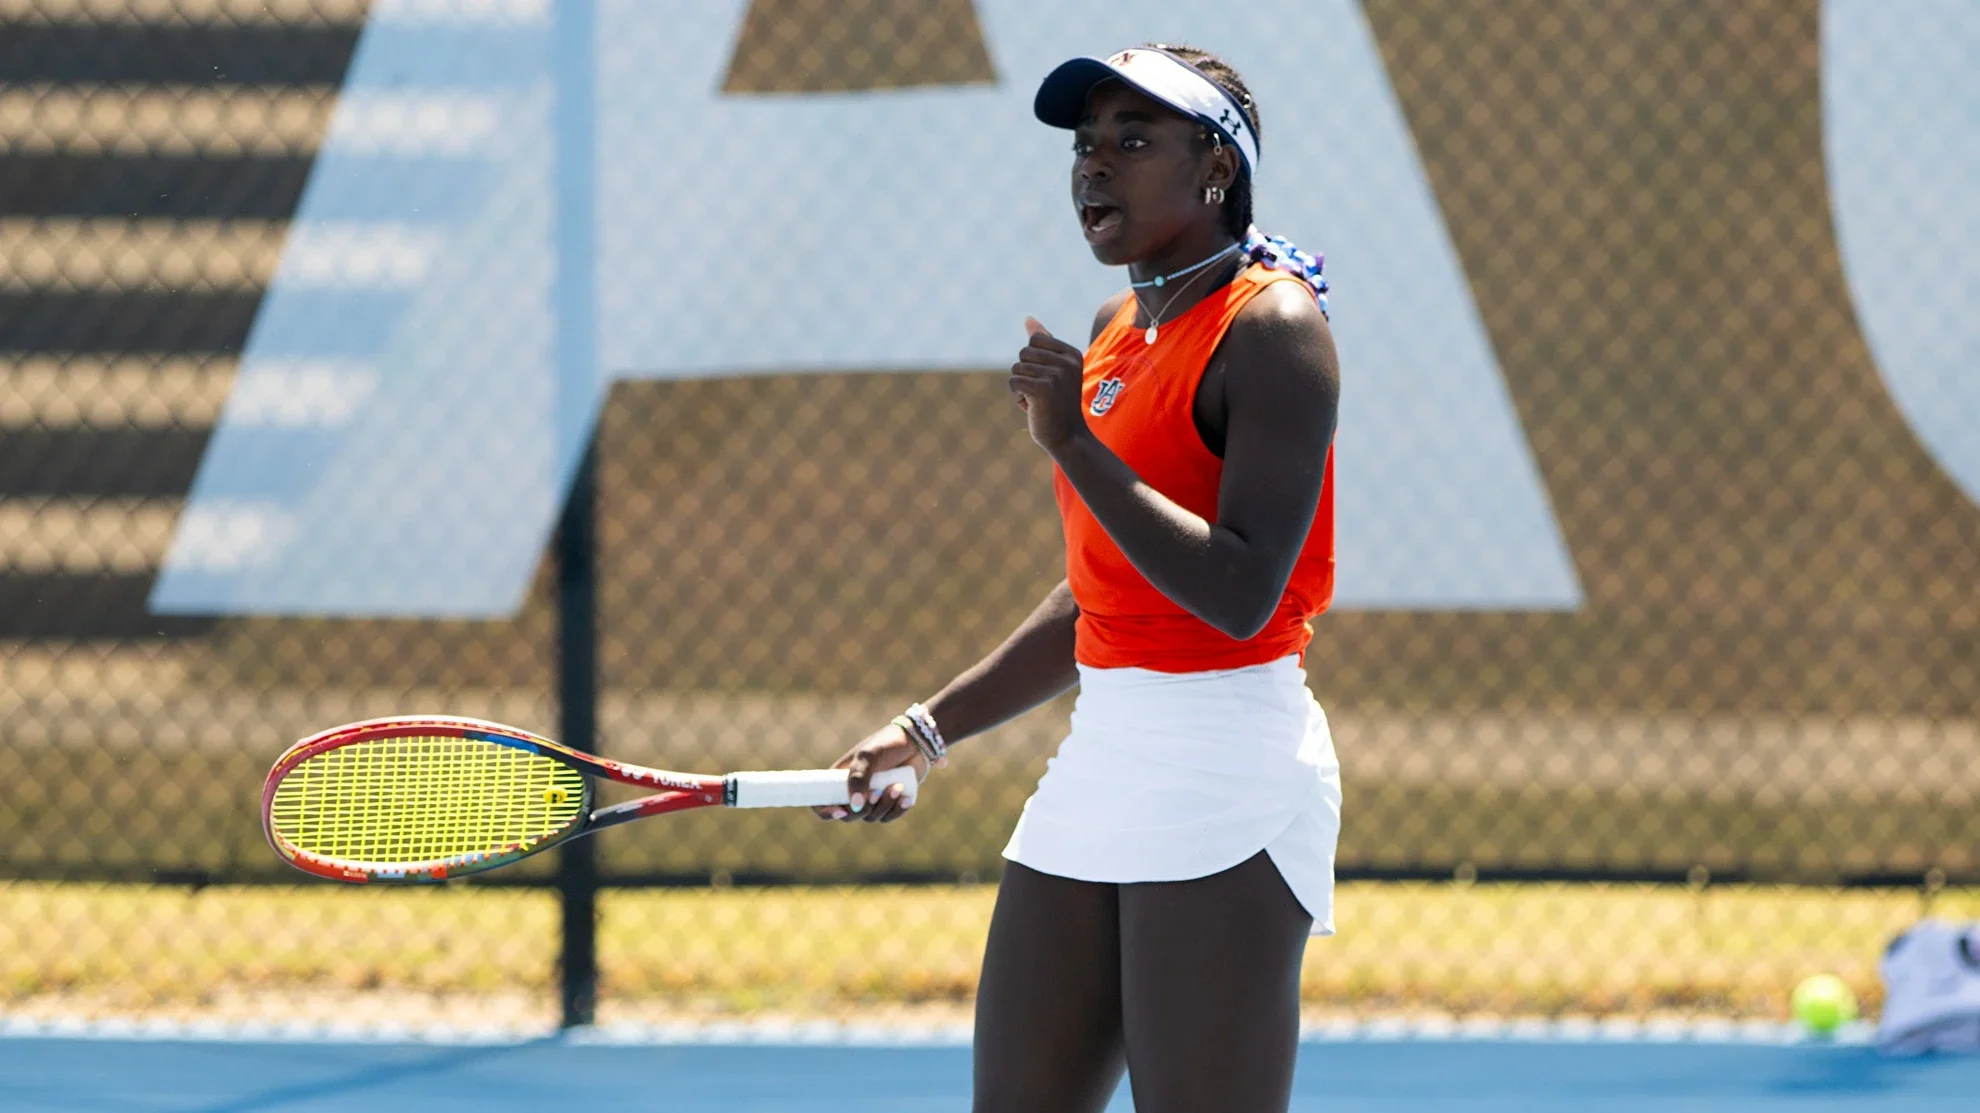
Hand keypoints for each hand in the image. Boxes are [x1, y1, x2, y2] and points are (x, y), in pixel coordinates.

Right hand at [811, 721, 937, 823]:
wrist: (915, 743)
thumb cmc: (886, 744)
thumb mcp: (868, 756)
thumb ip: (859, 778)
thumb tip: (855, 806)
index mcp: (839, 779)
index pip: (821, 802)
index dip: (826, 812)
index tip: (840, 811)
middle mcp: (853, 791)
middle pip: (849, 816)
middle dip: (863, 809)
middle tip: (876, 792)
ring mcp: (871, 799)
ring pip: (870, 817)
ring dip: (884, 805)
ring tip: (897, 786)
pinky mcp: (889, 803)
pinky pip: (888, 817)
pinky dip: (897, 809)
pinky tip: (905, 797)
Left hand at [1009, 316, 1089, 453]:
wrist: (1068, 438)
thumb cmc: (1058, 405)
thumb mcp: (1055, 370)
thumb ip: (1044, 344)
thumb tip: (1028, 319)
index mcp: (1072, 354)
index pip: (1034, 340)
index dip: (1032, 361)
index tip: (1047, 380)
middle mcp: (1067, 362)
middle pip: (1023, 353)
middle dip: (1025, 375)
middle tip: (1043, 394)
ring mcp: (1056, 375)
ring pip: (1017, 369)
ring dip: (1022, 388)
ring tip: (1040, 402)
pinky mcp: (1043, 389)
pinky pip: (1013, 382)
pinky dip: (1018, 397)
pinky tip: (1034, 408)